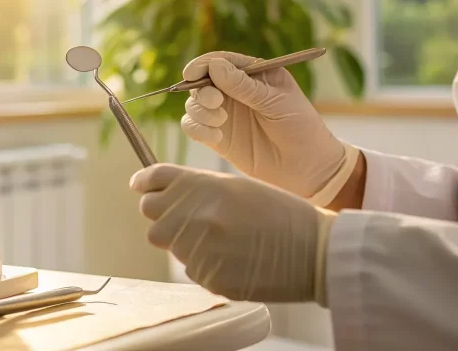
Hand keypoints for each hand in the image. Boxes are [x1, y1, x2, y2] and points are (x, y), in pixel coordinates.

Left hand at [130, 163, 334, 304]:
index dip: (146, 183)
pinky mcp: (209, 278)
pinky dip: (207, 264)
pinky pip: (193, 269)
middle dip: (165, 218)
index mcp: (204, 186)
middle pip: (152, 218)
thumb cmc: (279, 213)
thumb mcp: (237, 187)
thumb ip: (196, 188)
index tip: (142, 186)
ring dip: (189, 243)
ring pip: (173, 246)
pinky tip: (235, 258)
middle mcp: (196, 215)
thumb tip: (152, 190)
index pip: (153, 180)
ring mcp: (201, 249)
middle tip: (191, 220)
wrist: (315, 250)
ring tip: (227, 240)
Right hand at [179, 51, 358, 200]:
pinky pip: (194, 127)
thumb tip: (214, 66)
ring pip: (194, 105)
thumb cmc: (299, 126)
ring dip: (200, 111)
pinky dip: (198, 129)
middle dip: (201, 90)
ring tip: (221, 122)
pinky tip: (217, 137)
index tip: (192, 74)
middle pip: (201, 82)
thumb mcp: (276, 101)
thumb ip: (244, 85)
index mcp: (252, 75)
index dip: (203, 65)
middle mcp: (233, 92)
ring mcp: (224, 115)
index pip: (220, 61)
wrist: (307, 166)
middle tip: (216, 101)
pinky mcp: (218, 137)